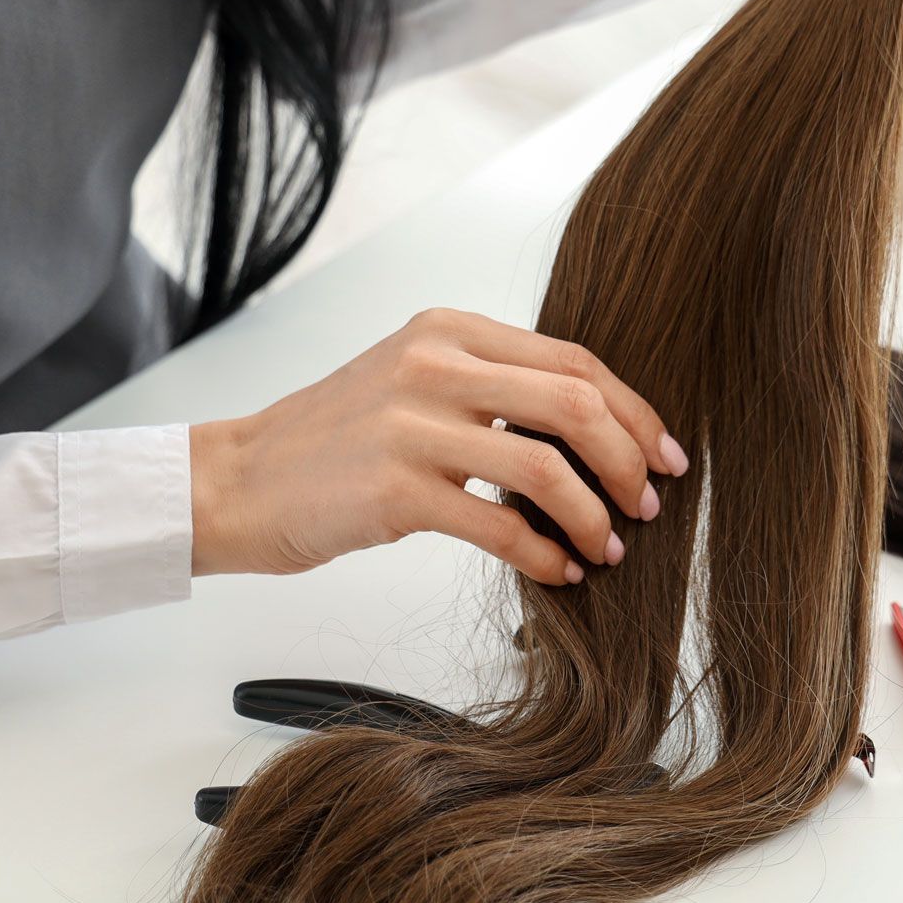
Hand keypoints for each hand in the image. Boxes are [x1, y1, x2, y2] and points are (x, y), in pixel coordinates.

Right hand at [188, 309, 689, 584]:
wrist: (236, 480)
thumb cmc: (334, 442)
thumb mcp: (414, 383)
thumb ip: (492, 388)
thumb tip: (593, 430)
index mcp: (448, 330)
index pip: (574, 359)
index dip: (635, 411)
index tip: (665, 456)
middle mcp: (433, 364)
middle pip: (575, 402)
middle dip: (628, 460)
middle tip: (648, 504)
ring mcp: (412, 425)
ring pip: (547, 466)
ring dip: (594, 516)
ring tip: (608, 547)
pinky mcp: (394, 489)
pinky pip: (499, 526)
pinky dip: (545, 554)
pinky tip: (560, 572)